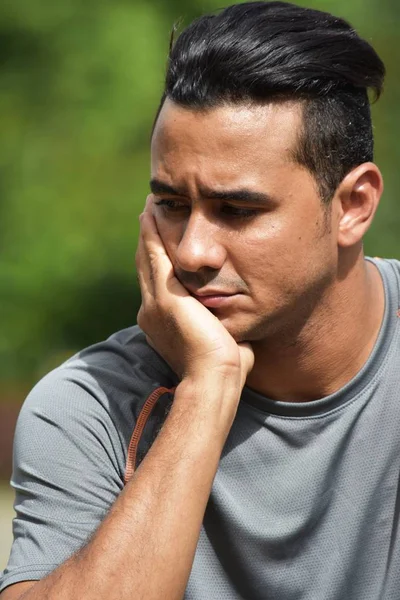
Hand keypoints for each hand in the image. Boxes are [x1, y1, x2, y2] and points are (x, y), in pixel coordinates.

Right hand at [135, 198, 253, 387]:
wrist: (216, 380)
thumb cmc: (225, 367)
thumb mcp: (219, 336)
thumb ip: (219, 320)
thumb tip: (234, 313)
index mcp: (162, 321)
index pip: (157, 281)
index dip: (157, 257)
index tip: (162, 237)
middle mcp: (150, 310)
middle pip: (147, 264)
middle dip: (149, 238)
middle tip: (150, 213)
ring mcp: (155, 302)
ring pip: (147, 256)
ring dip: (147, 230)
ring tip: (149, 207)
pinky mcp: (165, 296)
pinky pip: (154, 255)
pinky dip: (151, 233)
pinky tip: (151, 214)